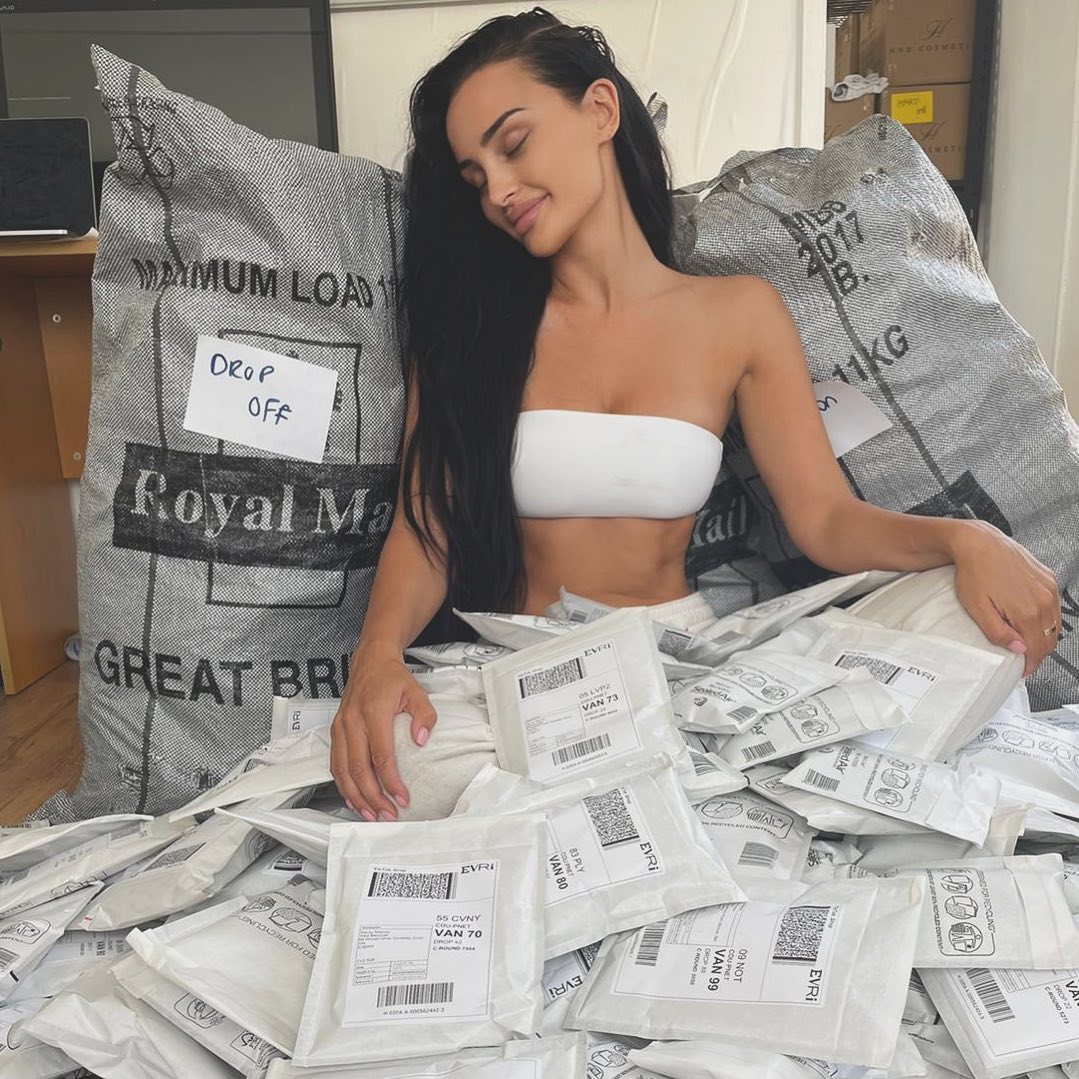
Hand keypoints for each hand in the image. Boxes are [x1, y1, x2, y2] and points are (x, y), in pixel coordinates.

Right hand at [329, 642, 437, 820]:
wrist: (370, 661)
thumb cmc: (391, 677)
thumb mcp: (416, 691)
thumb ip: (424, 716)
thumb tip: (421, 740)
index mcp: (373, 712)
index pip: (381, 756)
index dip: (391, 781)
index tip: (402, 797)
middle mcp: (352, 722)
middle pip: (359, 769)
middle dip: (373, 797)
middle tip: (387, 814)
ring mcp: (340, 727)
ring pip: (343, 771)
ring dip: (356, 796)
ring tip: (370, 814)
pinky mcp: (335, 731)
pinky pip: (336, 764)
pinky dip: (344, 785)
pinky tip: (354, 798)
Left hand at [950, 520, 1061, 677]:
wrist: (978, 542)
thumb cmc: (973, 572)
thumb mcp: (977, 608)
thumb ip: (998, 632)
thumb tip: (1019, 650)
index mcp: (1028, 611)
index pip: (1038, 650)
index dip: (1030, 664)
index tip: (1021, 670)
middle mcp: (1044, 599)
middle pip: (1049, 640)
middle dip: (1036, 652)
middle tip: (1021, 657)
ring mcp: (1049, 588)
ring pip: (1054, 625)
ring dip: (1042, 636)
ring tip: (1023, 639)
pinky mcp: (1049, 578)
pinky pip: (1053, 607)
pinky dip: (1044, 618)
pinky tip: (1027, 618)